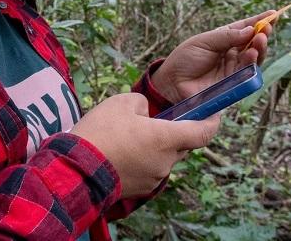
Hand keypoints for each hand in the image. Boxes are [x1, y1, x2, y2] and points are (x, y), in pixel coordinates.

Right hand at [70, 93, 218, 197]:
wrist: (76, 169)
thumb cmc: (101, 133)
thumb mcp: (121, 102)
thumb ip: (143, 103)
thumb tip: (146, 114)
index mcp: (167, 138)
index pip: (203, 133)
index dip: (212, 122)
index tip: (213, 114)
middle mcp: (166, 161)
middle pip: (180, 144)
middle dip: (170, 131)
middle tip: (150, 121)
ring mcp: (154, 178)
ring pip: (162, 156)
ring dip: (152, 146)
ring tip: (126, 136)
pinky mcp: (141, 189)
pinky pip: (149, 169)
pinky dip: (141, 159)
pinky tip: (120, 151)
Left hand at [151, 11, 275, 103]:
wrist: (172, 82)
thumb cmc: (185, 59)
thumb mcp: (204, 41)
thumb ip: (226, 37)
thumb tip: (250, 31)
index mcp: (223, 39)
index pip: (244, 28)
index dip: (259, 22)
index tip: (273, 14)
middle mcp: (231, 53)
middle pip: (253, 43)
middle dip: (262, 34)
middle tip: (267, 28)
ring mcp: (233, 69)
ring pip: (254, 58)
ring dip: (260, 48)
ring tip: (261, 39)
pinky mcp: (234, 83)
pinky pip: (248, 72)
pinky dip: (252, 63)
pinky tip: (252, 54)